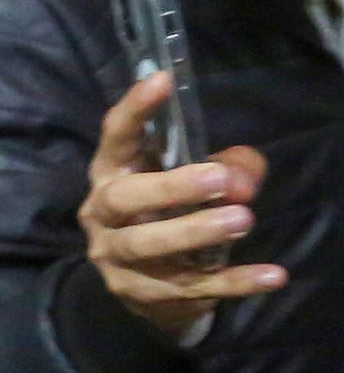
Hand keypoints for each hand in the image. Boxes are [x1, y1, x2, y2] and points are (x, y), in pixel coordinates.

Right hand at [79, 71, 285, 338]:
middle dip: (169, 188)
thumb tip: (243, 182)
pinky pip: (186, 288)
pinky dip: (231, 282)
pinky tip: (272, 275)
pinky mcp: (138, 293)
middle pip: (122, 199)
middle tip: (218, 180)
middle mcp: (101, 213)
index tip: (162, 78)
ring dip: (194, 232)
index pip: (116, 136)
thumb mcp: (205, 181)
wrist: (147, 286)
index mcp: (112, 172)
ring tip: (243, 220)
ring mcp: (113, 257)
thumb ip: (231, 169)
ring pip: (145, 245)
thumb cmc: (172, 213)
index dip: (136, 109)